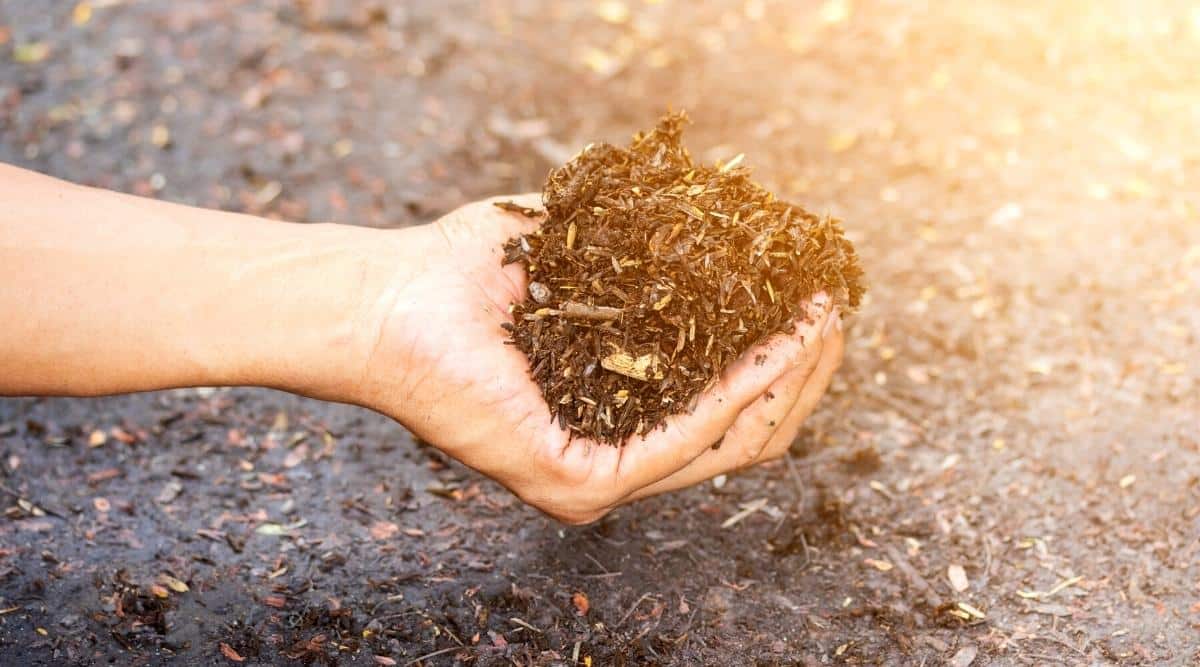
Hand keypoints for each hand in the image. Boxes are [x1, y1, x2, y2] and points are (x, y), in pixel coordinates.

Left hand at [353, 195, 844, 523]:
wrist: (386, 297)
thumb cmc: (464, 275)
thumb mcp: (584, 261)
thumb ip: (654, 264)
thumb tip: (731, 231)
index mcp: (614, 421)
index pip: (725, 414)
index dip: (784, 363)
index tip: (817, 303)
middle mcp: (611, 462)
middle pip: (745, 438)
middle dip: (804, 374)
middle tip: (833, 309)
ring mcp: (595, 481)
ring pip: (731, 446)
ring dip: (789, 378)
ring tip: (821, 317)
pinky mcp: (577, 480)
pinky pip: (685, 439)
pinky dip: (741, 388)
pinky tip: (776, 340)